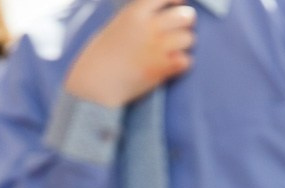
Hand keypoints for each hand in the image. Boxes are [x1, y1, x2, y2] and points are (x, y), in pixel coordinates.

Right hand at [65, 0, 195, 106]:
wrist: (95, 82)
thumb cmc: (102, 55)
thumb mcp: (119, 24)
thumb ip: (140, 17)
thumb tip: (161, 14)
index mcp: (135, 12)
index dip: (178, 2)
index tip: (179, 6)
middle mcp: (148, 26)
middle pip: (185, 16)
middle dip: (186, 23)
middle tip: (180, 31)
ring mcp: (156, 47)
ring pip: (189, 38)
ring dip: (184, 45)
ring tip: (174, 51)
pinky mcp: (160, 69)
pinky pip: (186, 61)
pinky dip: (182, 64)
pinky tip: (173, 66)